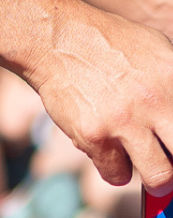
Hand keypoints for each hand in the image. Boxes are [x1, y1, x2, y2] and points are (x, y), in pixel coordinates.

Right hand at [30, 8, 172, 196]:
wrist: (56, 38)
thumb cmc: (107, 43)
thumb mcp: (154, 47)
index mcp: (172, 75)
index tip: (170, 139)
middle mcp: (153, 100)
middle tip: (166, 159)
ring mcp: (124, 121)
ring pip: (158, 178)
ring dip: (153, 176)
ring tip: (143, 161)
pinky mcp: (94, 136)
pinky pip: (117, 174)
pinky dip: (114, 167)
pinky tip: (109, 148)